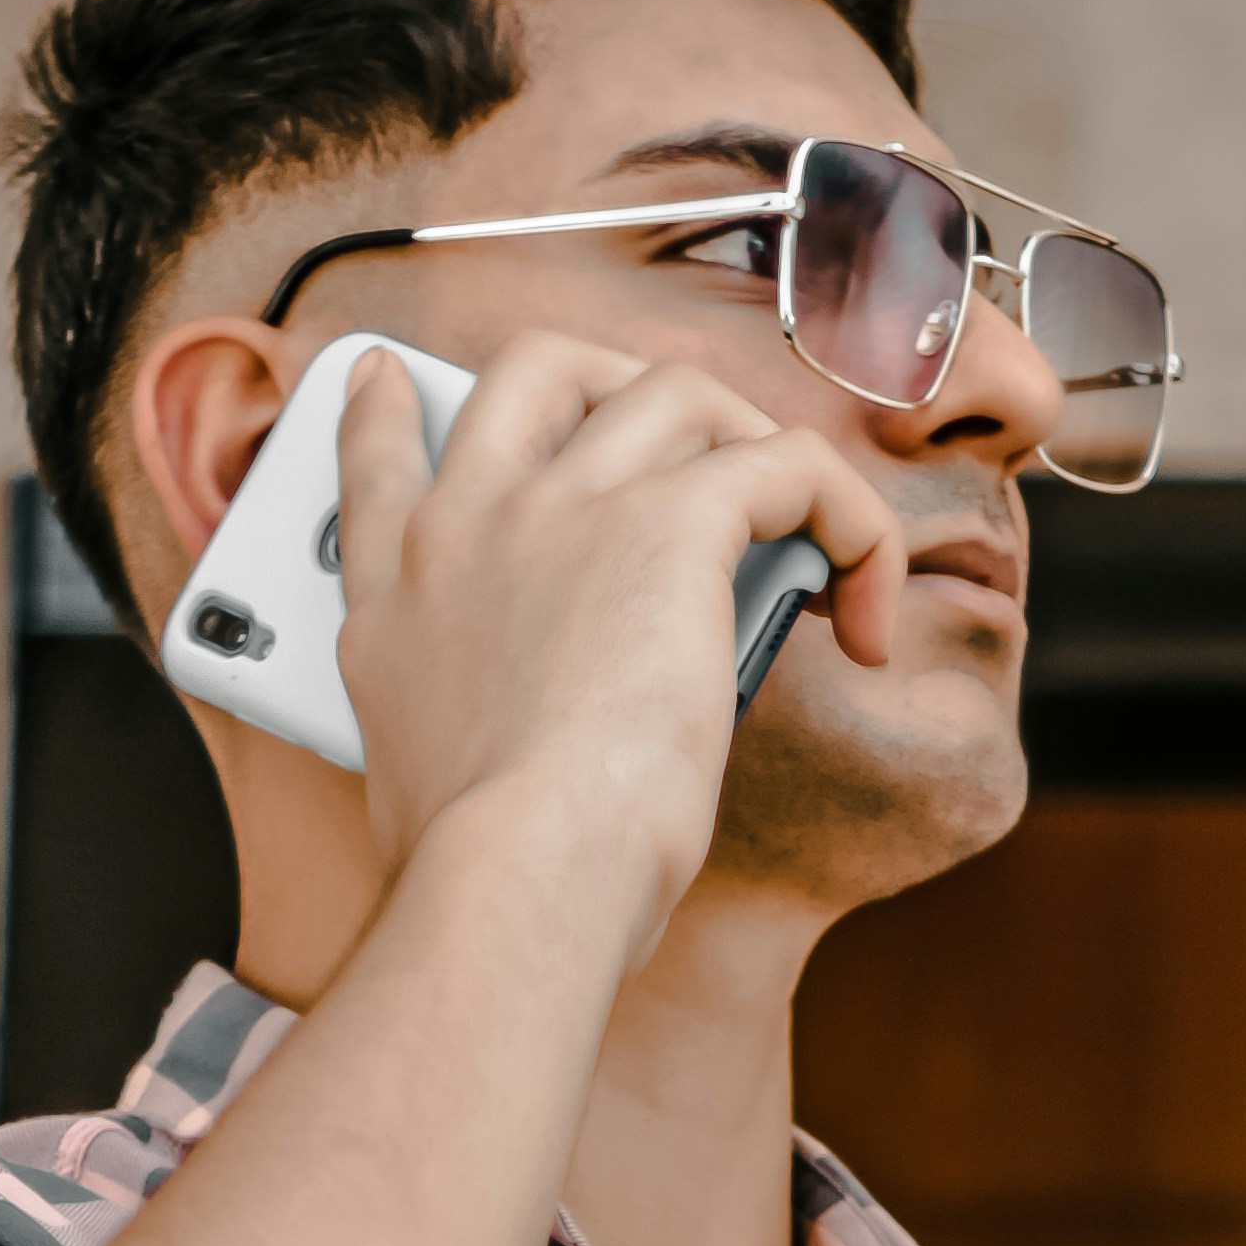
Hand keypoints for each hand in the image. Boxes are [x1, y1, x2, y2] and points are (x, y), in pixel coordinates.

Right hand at [327, 331, 905, 958]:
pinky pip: (790, 465)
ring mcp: (570, 505)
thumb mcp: (410, 788)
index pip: (381, 462)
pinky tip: (864, 615)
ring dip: (752, 450)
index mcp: (400, 596)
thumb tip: (514, 761)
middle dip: (618, 381)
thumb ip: (448, 733)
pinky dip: (848, 523)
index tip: (390, 380)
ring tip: (798, 541)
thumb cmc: (481, 874)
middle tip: (687, 452)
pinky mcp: (673, 522)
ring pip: (680, 396)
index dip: (388, 410)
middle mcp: (474, 524)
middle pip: (541, 369)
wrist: (513, 876)